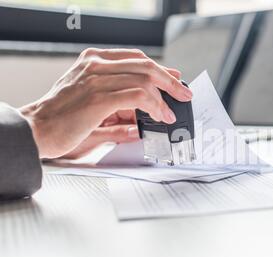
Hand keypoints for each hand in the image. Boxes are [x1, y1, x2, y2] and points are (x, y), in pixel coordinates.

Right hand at [20, 48, 191, 158]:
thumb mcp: (92, 104)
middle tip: (183, 93)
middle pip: (144, 65)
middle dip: (169, 81)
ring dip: (163, 98)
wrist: (36, 129)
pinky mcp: (99, 97)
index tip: (173, 78)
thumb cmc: (60, 119)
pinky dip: (154, 105)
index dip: (158, 68)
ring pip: (144, 79)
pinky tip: (160, 115)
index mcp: (93, 61)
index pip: (135, 58)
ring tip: (170, 112)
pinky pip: (138, 96)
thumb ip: (119, 107)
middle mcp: (96, 64)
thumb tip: (144, 117)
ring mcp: (97, 79)